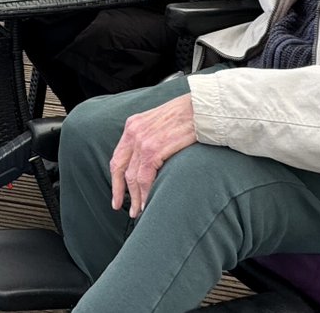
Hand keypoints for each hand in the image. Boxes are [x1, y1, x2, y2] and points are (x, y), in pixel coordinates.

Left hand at [110, 94, 196, 217]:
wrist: (203, 107)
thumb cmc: (189, 115)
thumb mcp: (161, 122)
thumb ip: (151, 137)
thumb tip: (150, 161)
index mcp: (133, 125)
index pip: (118, 157)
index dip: (116, 180)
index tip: (117, 196)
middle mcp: (133, 132)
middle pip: (121, 169)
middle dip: (122, 192)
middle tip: (127, 209)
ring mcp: (141, 140)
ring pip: (132, 177)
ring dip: (136, 197)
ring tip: (140, 211)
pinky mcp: (153, 148)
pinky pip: (144, 177)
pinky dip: (146, 193)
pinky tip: (149, 203)